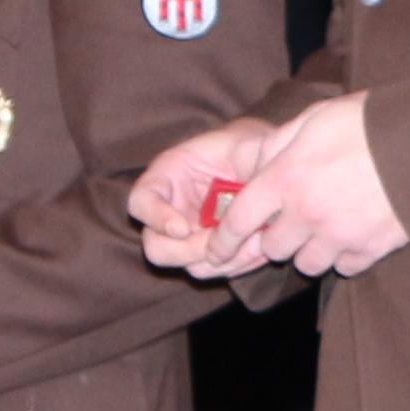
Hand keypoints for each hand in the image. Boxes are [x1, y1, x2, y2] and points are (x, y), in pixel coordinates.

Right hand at [132, 120, 279, 276]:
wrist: (271, 162)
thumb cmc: (252, 144)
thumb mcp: (245, 141)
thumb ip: (241, 154)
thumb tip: (244, 185)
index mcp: (168, 175)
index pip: (139, 201)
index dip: (155, 218)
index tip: (183, 227)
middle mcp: (172, 210)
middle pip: (157, 248)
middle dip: (188, 251)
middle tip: (220, 242)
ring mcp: (193, 235)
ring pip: (189, 266)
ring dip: (220, 261)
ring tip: (253, 241)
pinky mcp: (215, 249)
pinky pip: (217, 269)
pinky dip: (237, 264)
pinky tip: (259, 245)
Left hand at [209, 93, 407, 276]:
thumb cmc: (367, 122)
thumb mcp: (312, 119)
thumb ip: (276, 145)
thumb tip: (255, 164)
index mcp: (285, 179)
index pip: (238, 221)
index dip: (221, 239)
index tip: (215, 248)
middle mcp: (307, 214)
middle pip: (273, 249)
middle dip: (275, 237)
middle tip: (289, 219)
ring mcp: (340, 235)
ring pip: (308, 264)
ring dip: (309, 250)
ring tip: (323, 228)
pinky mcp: (372, 248)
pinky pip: (346, 266)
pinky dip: (345, 256)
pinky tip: (352, 234)